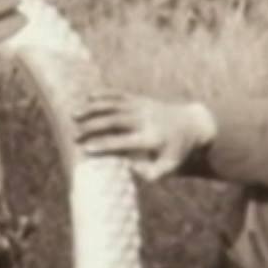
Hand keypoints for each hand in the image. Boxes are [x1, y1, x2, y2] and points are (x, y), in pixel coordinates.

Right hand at [72, 91, 216, 181]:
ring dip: (93, 108)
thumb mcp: (169, 168)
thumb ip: (149, 173)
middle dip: (93, 126)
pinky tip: (88, 96)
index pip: (124, 142)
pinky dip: (104, 94)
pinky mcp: (140, 99)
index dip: (104, 145)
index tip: (86, 149)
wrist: (193, 125)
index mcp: (152, 138)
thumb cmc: (176, 151)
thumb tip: (128, 167)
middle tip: (75, 135)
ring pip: (115, 104)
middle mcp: (146, 119)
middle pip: (115, 120)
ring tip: (74, 114)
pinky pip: (120, 94)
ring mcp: (143, 106)